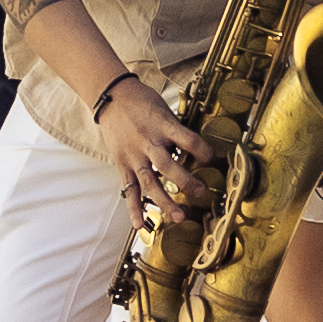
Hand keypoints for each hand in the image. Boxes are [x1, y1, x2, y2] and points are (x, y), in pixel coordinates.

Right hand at [94, 66, 209, 220]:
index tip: (211, 157)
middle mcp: (148, 141)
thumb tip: (197, 149)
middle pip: (167, 165)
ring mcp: (133, 155)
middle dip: (186, 181)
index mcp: (162, 125)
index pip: (187, 140)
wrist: (111, 97)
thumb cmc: (142, 102)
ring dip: (164, 201)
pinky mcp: (122, 164)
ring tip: (179, 217)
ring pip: (149, 182)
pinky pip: (129, 189)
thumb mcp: (163, 109)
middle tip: (201, 192)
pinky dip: (133, 208)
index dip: (202, 150)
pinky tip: (139, 224)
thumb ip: (177, 130)